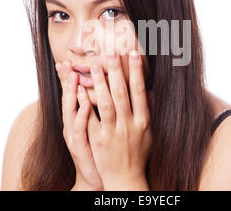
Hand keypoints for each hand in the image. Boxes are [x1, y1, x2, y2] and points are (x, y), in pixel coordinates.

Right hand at [55, 60, 103, 190]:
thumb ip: (103, 107)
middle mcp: (74, 124)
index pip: (75, 92)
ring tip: (74, 74)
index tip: (70, 60)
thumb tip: (108, 88)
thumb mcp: (98, 127)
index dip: (71, 77)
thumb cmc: (100, 149)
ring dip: (72, 91)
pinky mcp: (81, 146)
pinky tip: (84, 103)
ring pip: (71, 110)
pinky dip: (81, 115)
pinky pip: (80, 129)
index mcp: (80, 117)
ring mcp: (75, 135)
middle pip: (69, 97)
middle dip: (68, 78)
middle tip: (66, 61)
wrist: (97, 178)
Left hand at [77, 50, 151, 189]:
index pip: (140, 91)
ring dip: (101, 83)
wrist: (127, 178)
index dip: (137, 71)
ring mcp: (113, 132)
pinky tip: (80, 89)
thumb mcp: (150, 132)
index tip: (134, 53)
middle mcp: (129, 125)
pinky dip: (85, 103)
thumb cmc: (139, 153)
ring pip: (106, 103)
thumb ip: (149, 111)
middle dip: (117, 71)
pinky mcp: (98, 140)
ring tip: (95, 65)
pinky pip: (91, 118)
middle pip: (122, 93)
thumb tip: (150, 91)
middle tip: (111, 52)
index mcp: (143, 120)